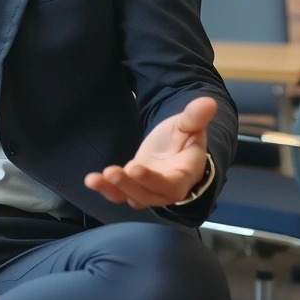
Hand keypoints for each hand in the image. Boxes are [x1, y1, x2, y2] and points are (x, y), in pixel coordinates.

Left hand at [84, 97, 215, 208]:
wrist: (176, 150)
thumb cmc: (184, 138)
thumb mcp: (189, 124)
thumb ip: (195, 117)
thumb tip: (209, 102)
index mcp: (185, 174)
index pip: (170, 183)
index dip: (152, 179)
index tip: (134, 168)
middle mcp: (167, 189)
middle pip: (148, 195)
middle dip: (129, 186)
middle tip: (110, 172)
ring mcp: (149, 191)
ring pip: (132, 197)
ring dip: (113, 190)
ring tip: (94, 179)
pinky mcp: (134, 188)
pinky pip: (121, 194)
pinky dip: (106, 189)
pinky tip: (91, 180)